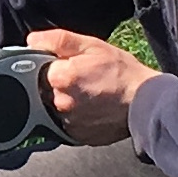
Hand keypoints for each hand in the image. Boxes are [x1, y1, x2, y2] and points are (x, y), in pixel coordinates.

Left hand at [26, 27, 154, 145]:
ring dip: (68, 101)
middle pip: (46, 90)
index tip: (71, 65)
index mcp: (59, 78)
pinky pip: (68, 124)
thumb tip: (32, 41)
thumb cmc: (121, 72)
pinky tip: (93, 108)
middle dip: (61, 84)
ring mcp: (68, 122)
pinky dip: (76, 116)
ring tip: (91, 94)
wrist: (145, 101)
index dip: (55, 65)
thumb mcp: (91, 45)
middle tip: (85, 80)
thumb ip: (58, 40)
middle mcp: (60, 103)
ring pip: (57, 108)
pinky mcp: (77, 136)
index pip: (40, 69)